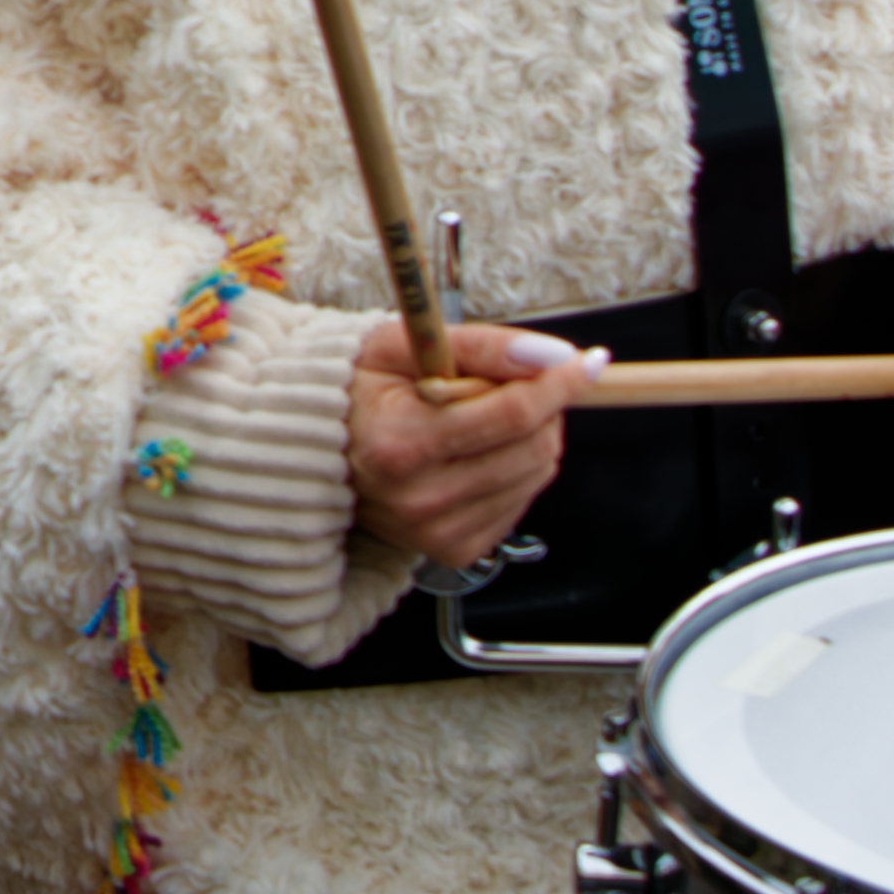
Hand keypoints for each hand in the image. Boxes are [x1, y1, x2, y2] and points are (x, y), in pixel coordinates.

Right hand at [347, 320, 585, 574]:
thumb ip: (478, 345)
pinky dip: (513, 470)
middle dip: (541, 407)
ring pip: (536, 475)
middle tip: (512, 383)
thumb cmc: (356, 389)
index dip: (555, 384)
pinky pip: (520, 502)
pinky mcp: (455, 549)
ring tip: (482, 418)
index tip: (581, 361)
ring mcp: (439, 531)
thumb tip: (551, 355)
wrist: (313, 448)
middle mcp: (420, 499)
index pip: (510, 414)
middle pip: (533, 447)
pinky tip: (476, 453)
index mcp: (400, 444)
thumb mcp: (399, 344)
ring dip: (530, 437)